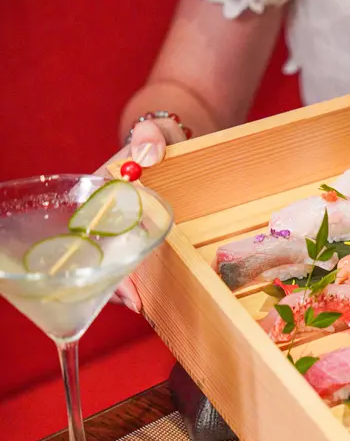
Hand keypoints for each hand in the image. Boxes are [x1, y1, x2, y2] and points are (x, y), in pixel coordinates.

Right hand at [99, 120, 171, 312]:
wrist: (171, 146)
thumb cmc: (157, 140)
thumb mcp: (155, 134)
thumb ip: (151, 139)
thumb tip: (148, 153)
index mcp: (100, 192)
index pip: (88, 225)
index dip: (94, 251)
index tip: (108, 270)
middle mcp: (103, 216)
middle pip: (95, 253)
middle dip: (108, 281)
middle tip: (133, 303)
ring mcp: (118, 231)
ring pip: (110, 264)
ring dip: (120, 287)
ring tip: (140, 306)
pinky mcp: (135, 239)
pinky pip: (130, 264)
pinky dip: (134, 282)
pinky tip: (145, 300)